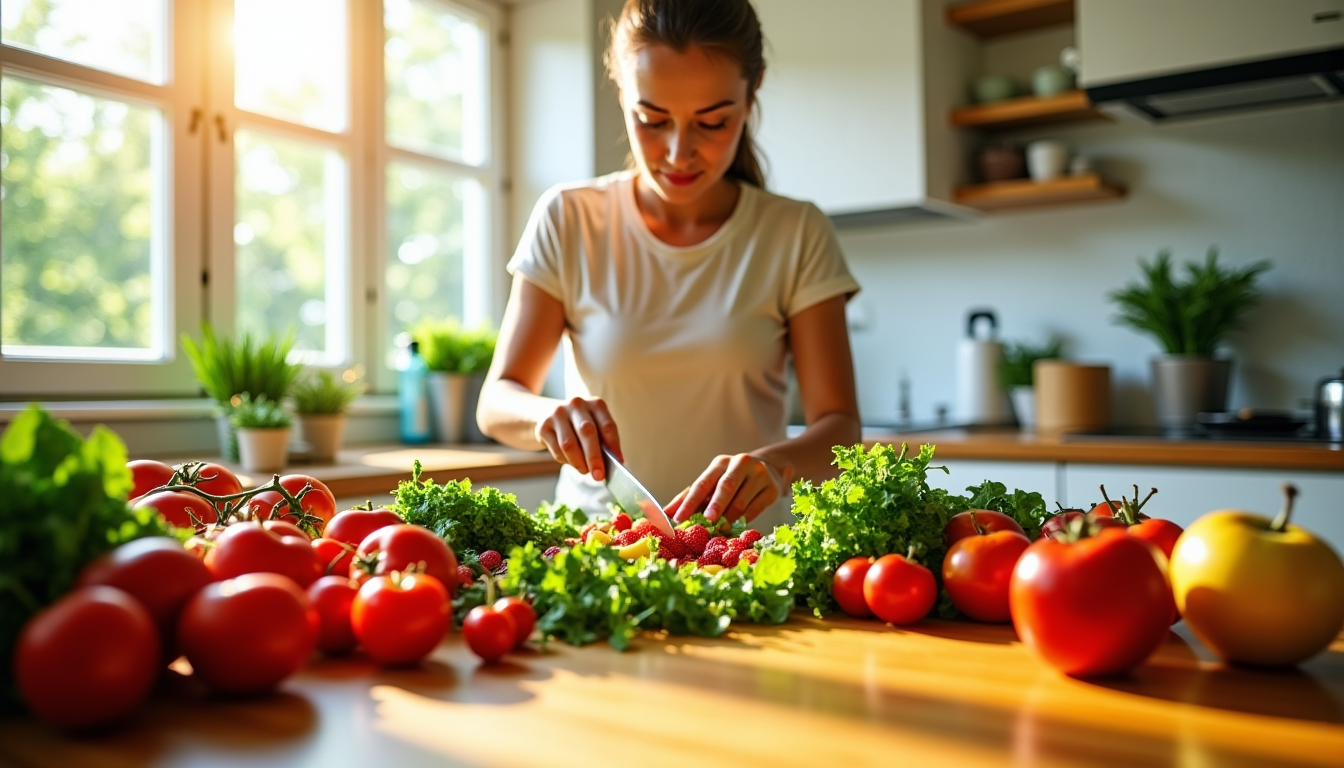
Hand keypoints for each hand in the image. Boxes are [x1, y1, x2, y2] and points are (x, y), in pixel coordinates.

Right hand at [535, 397, 622, 481]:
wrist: (547, 415)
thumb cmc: (578, 427)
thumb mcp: (594, 427)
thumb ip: (603, 442)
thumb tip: (614, 462)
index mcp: (596, 404)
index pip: (607, 425)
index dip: (614, 445)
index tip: (618, 462)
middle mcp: (577, 404)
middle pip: (587, 432)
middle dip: (594, 457)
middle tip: (599, 476)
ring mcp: (558, 413)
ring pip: (569, 444)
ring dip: (579, 462)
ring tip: (585, 471)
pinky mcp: (543, 426)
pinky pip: (556, 449)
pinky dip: (565, 461)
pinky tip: (571, 462)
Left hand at [667, 453, 792, 523]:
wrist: (769, 468)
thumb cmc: (732, 479)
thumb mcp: (712, 483)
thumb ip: (689, 497)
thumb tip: (665, 513)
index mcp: (720, 463)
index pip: (703, 483)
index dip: (690, 502)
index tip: (679, 518)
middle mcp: (740, 463)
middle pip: (726, 486)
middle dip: (716, 505)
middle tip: (707, 521)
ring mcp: (759, 474)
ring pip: (742, 501)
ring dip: (729, 517)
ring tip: (721, 527)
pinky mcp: (772, 488)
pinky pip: (756, 509)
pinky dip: (745, 519)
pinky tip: (738, 524)